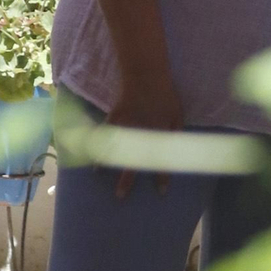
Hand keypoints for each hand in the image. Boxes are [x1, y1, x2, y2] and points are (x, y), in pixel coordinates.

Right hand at [105, 75, 184, 199]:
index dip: (161, 177)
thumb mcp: (178, 115)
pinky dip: (98, 141)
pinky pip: (105, 131)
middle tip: (120, 196)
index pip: (160, 160)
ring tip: (99, 175)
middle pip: (132, 159)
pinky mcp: (115, 115)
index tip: (160, 192)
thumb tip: (177, 151)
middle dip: (126, 178)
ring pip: (115, 146)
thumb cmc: (165, 95)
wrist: (147, 75)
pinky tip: (93, 146)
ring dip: (107, 161)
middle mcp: (141, 133)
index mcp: (159, 134)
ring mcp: (126, 124)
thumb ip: (175, 133)